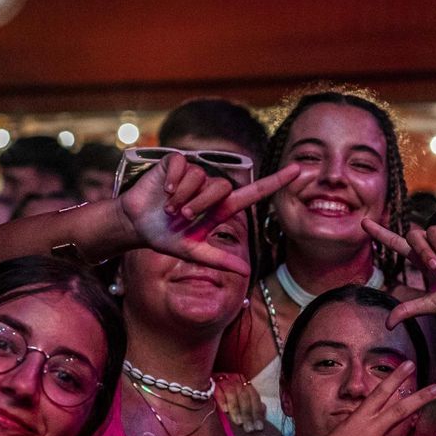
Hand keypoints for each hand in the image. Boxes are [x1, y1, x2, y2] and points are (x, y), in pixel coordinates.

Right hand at [120, 156, 302, 272]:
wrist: (137, 224)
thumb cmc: (166, 236)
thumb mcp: (193, 252)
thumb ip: (219, 260)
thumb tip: (247, 272)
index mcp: (220, 208)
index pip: (254, 192)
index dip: (275, 182)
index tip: (298, 170)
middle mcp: (211, 188)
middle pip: (222, 187)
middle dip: (201, 205)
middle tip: (182, 216)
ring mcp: (194, 174)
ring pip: (201, 177)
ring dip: (183, 196)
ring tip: (169, 207)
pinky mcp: (177, 163)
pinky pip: (184, 166)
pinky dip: (174, 181)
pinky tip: (164, 190)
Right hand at [214, 372, 268, 432]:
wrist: (203, 384)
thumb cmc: (224, 395)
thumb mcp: (239, 398)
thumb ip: (251, 404)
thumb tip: (263, 409)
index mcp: (245, 384)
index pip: (254, 397)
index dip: (258, 413)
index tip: (259, 427)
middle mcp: (236, 380)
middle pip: (244, 396)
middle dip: (248, 414)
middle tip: (249, 429)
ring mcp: (223, 380)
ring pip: (232, 393)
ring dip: (236, 409)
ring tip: (238, 422)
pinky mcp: (211, 383)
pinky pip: (218, 391)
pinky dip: (222, 401)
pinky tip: (225, 411)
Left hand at [364, 219, 435, 326]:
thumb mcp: (433, 304)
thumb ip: (409, 310)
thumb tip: (386, 326)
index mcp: (423, 259)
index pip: (396, 243)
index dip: (380, 234)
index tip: (364, 223)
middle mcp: (433, 245)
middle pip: (414, 236)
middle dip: (423, 251)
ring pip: (432, 231)